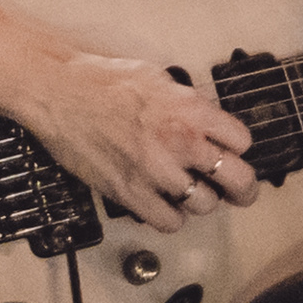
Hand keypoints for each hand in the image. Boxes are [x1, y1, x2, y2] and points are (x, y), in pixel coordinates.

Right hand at [20, 53, 258, 234]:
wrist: (59, 92)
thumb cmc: (102, 81)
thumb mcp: (160, 79)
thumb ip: (188, 104)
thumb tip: (204, 121)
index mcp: (192, 110)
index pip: (242, 141)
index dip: (238, 148)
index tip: (234, 152)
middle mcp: (181, 142)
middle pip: (237, 179)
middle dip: (243, 187)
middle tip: (241, 190)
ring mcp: (156, 171)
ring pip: (206, 205)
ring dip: (203, 200)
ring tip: (194, 192)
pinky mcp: (130, 193)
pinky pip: (169, 222)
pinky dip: (172, 218)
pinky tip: (167, 206)